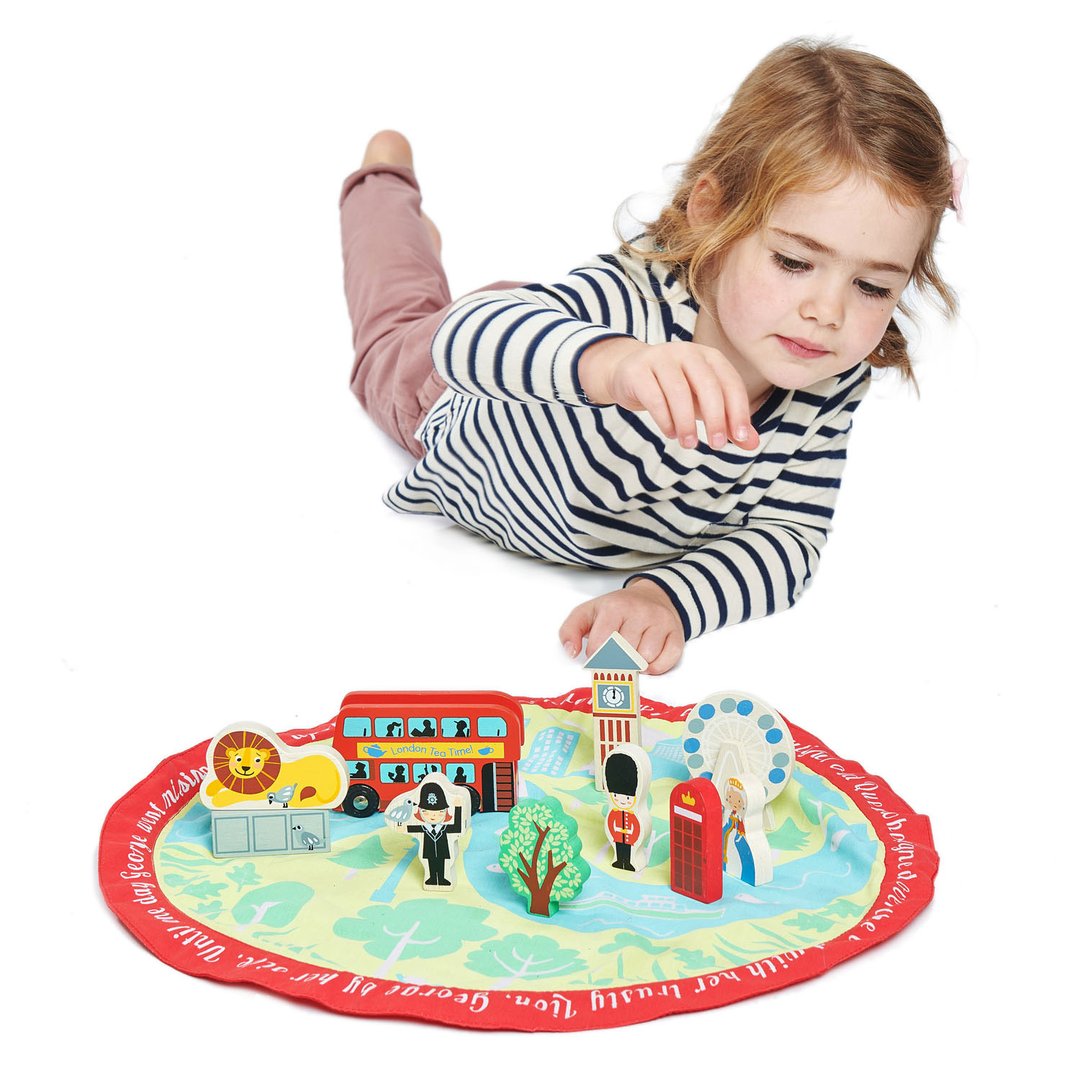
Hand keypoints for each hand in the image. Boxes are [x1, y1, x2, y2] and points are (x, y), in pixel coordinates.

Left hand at [560, 578, 684, 674]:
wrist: (653, 596)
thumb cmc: (617, 610)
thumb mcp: (588, 613)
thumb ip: (570, 631)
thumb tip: (571, 652)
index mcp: (614, 606)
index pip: (600, 645)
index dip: (596, 656)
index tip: (598, 652)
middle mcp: (640, 612)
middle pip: (623, 655)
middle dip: (616, 661)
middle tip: (616, 654)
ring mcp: (660, 622)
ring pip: (644, 660)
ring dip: (636, 664)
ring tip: (632, 653)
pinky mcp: (676, 634)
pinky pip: (664, 663)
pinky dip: (654, 668)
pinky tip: (647, 658)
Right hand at [579, 338, 759, 450]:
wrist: (629, 374)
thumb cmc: (674, 391)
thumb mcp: (702, 405)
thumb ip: (727, 422)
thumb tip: (752, 444)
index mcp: (709, 357)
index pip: (730, 383)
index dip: (738, 410)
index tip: (739, 438)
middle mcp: (687, 352)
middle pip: (707, 385)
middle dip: (715, 418)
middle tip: (717, 446)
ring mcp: (660, 357)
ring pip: (679, 392)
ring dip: (687, 423)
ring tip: (689, 444)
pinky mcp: (637, 370)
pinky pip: (654, 397)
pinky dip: (664, 419)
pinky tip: (670, 432)